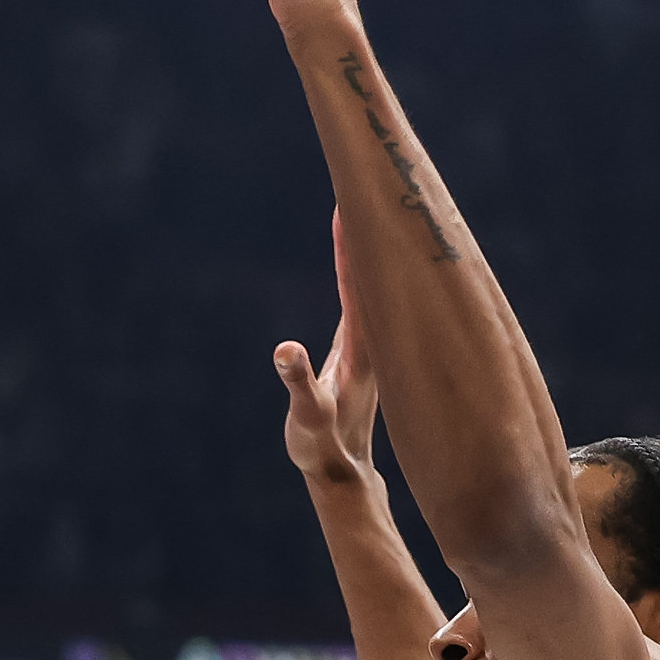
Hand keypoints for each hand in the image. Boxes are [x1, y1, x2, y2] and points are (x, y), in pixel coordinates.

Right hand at [277, 212, 378, 480]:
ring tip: (360, 214)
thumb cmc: (322, 444)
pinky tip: (357, 263)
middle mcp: (374, 339)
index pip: (359, 283)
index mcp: (364, 345)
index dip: (352, 244)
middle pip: (374, 274)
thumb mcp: (307, 415)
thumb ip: (297, 381)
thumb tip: (285, 351)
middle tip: (360, 189)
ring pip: (372, 286)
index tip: (349, 204)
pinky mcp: (360, 352)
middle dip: (366, 232)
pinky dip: (357, 276)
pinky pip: (362, 302)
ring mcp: (370, 344)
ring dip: (364, 251)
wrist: (342, 471)